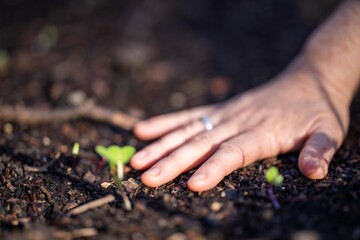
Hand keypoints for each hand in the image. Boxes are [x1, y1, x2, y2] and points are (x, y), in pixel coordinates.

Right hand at [131, 63, 348, 191]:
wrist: (308, 80)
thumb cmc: (317, 111)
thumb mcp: (329, 130)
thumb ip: (319, 150)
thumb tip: (313, 172)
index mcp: (263, 131)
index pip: (233, 152)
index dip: (213, 167)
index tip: (192, 184)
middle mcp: (238, 121)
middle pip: (201, 144)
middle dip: (173, 162)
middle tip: (147, 177)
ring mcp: (226, 113)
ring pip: (189, 130)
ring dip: (161, 145)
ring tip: (137, 160)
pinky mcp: (220, 109)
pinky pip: (189, 115)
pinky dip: (165, 123)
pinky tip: (142, 129)